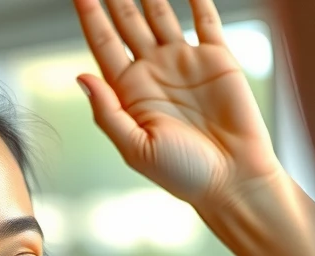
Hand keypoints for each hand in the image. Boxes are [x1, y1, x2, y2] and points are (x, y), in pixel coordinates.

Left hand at [72, 0, 285, 210]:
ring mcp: (184, 62)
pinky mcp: (217, 57)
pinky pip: (205, 18)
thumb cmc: (182, 174)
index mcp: (128, 92)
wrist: (232, 179)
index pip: (103, 43)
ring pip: (160, 12)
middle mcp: (153, 71)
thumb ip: (108, 112)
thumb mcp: (135, 148)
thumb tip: (82, 77)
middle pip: (127, 21)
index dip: (91, 15)